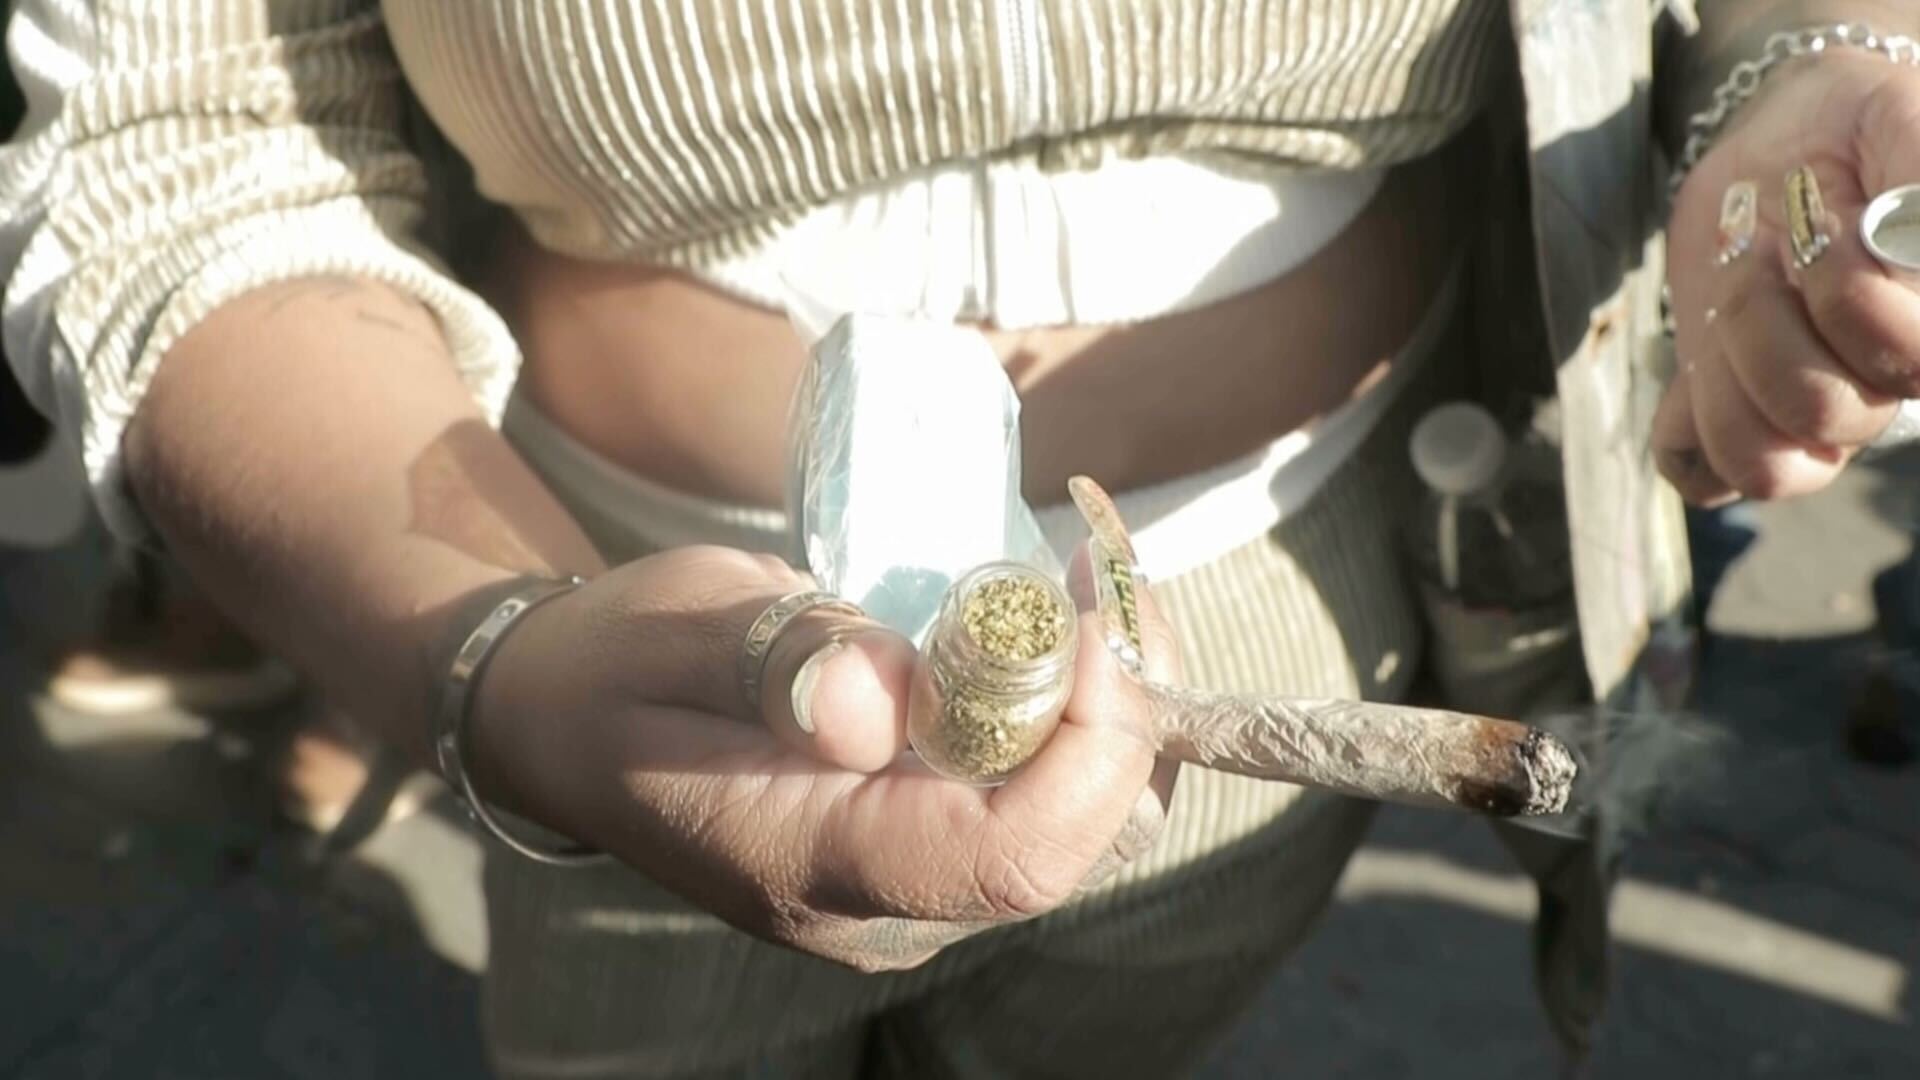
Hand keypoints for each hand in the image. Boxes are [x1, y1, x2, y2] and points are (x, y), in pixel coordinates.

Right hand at [469, 545, 1179, 971]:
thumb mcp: (672, 636)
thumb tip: (881, 703)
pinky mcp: (929, 840)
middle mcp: (882, 905)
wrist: (563, 719)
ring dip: (1121, 701)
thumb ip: (776, 663)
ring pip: (1087, 824)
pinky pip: (1050, 796)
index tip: (1082, 612)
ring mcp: (913, 883)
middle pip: (1080, 842)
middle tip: (1103, 566)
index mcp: (809, 866)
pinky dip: (1083, 709)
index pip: (1011, 856)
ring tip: (1089, 582)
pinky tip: (1058, 623)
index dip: (1086, 741)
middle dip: (1127, 704)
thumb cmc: (612, 668)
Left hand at [1660, 52, 1919, 503]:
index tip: (1828, 219)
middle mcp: (1882, 390)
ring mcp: (1807, 412)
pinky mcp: (1733, 416)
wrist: (1797, 134)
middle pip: (1828, 415)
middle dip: (1768, 315)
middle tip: (1758, 243)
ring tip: (1727, 295)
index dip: (1853, 297)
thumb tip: (1904, 246)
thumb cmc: (1874, 128)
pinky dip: (1683, 424)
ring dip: (1722, 368)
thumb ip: (1919, 177)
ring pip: (1763, 466)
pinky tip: (1701, 357)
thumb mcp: (1907, 127)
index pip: (1910, 366)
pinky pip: (1704, 475)